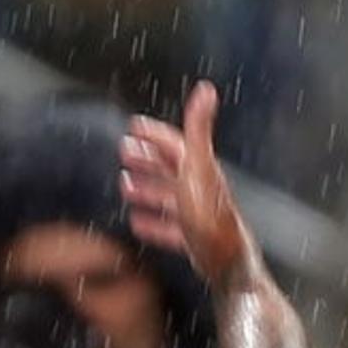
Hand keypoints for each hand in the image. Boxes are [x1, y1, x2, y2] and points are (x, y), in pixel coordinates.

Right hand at [121, 81, 251, 284]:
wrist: (223, 258)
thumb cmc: (209, 213)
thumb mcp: (197, 166)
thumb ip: (198, 128)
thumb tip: (206, 89)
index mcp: (199, 167)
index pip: (174, 143)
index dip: (154, 133)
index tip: (133, 126)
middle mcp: (199, 187)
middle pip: (170, 168)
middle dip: (147, 158)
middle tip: (124, 152)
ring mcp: (196, 213)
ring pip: (167, 196)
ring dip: (146, 188)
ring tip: (125, 186)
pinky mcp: (192, 237)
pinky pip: (167, 227)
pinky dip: (151, 222)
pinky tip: (138, 223)